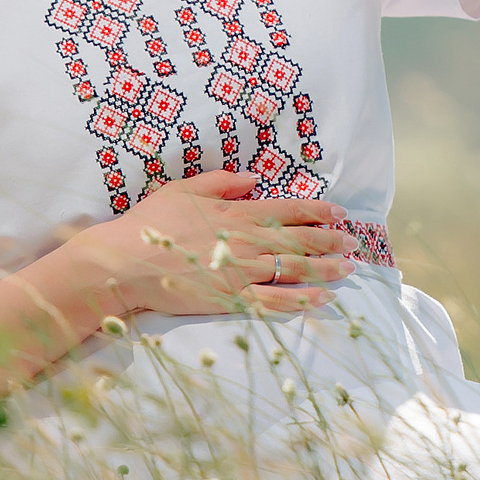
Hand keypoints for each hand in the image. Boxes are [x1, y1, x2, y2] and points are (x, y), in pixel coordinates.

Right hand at [65, 171, 355, 316]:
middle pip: (299, 239)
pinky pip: (274, 301)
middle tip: (354, 242)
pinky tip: (322, 300)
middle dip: (331, 240)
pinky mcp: (231, 298)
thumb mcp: (183, 189)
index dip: (318, 211)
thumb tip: (254, 178)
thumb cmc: (151, 223)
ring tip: (349, 269)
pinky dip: (301, 301)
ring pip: (294, 269)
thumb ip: (221, 181)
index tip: (339, 212)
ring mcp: (240, 270)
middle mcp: (245, 240)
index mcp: (236, 212)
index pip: (288, 209)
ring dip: (326, 268)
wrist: (125, 261)